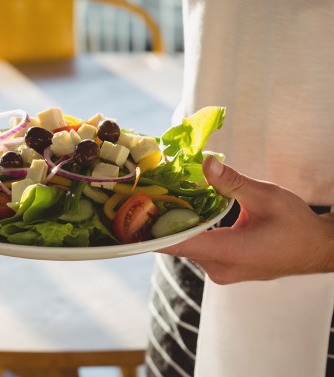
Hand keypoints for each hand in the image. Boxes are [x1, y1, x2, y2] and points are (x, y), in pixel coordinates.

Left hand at [158, 156, 333, 283]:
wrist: (318, 249)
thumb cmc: (297, 225)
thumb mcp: (266, 196)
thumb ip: (232, 182)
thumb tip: (207, 163)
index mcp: (230, 252)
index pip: (180, 244)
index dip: (152, 233)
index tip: (129, 221)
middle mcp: (221, 268)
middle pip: (180, 245)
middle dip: (161, 222)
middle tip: (142, 198)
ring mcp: (222, 272)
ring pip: (188, 247)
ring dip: (177, 226)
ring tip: (158, 201)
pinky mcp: (225, 269)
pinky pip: (199, 250)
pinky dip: (190, 233)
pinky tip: (183, 214)